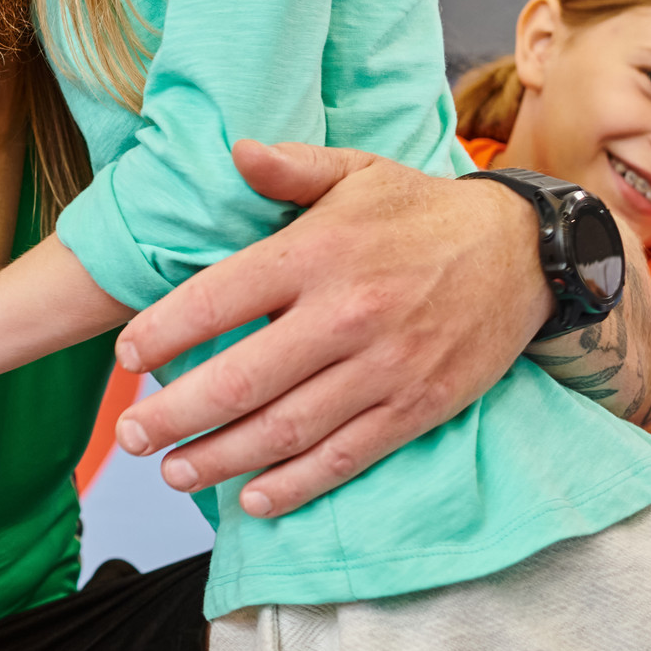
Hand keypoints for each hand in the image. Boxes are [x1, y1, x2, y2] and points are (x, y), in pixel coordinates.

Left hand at [113, 140, 546, 516]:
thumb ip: (289, 167)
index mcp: (318, 253)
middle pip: (241, 379)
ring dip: (221, 459)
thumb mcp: (356, 171)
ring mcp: (384, 368)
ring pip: (286, 430)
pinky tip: (252, 499)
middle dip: (175, 415)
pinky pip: (346, 457)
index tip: (126, 356)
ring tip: (173, 473)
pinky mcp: (417, 408)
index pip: (220, 298)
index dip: (163, 333)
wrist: (524, 252)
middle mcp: (347, 314)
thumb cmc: (419, 211)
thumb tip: (233, 151)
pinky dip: (296, 485)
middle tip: (129, 438)